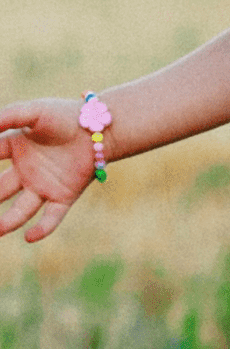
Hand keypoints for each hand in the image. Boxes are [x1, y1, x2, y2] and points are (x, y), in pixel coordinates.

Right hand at [0, 99, 95, 241]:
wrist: (101, 126)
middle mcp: (26, 171)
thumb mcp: (35, 111)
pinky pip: (51, 217)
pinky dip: (42, 228)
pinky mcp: (65, 195)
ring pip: (20, 210)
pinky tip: (30, 237)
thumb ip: (8, 116)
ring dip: (7, 223)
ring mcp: (44, 185)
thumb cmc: (66, 115)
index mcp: (15, 149)